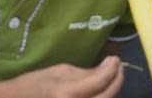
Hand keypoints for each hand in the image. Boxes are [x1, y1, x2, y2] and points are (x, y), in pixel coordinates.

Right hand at [9, 56, 123, 97]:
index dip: (112, 69)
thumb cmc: (34, 85)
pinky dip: (102, 97)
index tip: (115, 58)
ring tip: (111, 76)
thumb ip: (86, 72)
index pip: (99, 82)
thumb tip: (109, 66)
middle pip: (107, 97)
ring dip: (112, 90)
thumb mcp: (59, 72)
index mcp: (66, 94)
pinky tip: (102, 89)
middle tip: (118, 67)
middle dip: (117, 81)